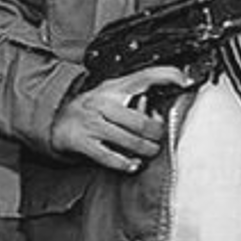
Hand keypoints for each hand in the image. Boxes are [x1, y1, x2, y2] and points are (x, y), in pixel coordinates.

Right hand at [48, 66, 190, 172]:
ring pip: (129, 139)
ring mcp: (92, 124)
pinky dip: (125, 163)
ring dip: (145, 150)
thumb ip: (135, 97)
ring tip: (150, 151)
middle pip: (140, 120)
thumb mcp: (111, 93)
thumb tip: (160, 111)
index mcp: (113, 89)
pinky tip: (133, 164)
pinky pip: (109, 156)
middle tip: (160, 138)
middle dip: (156, 133)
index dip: (167, 76)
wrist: (55, 119)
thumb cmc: (91, 107)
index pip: (145, 76)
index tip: (185, 81)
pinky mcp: (83, 142)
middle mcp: (103, 104)